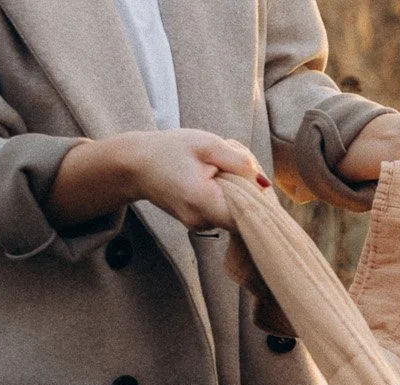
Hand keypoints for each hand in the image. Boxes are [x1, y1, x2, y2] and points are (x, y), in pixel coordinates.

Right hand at [48, 130, 266, 231]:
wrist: (135, 165)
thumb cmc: (169, 150)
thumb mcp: (206, 143)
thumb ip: (238, 161)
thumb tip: (264, 181)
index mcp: (203, 202)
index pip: (251, 214)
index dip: (262, 198)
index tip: (257, 176)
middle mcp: (203, 221)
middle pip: (247, 213)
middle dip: (251, 187)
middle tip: (237, 159)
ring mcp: (200, 226)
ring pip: (237, 211)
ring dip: (239, 189)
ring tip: (219, 164)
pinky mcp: (200, 224)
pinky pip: (225, 211)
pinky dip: (227, 193)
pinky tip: (214, 175)